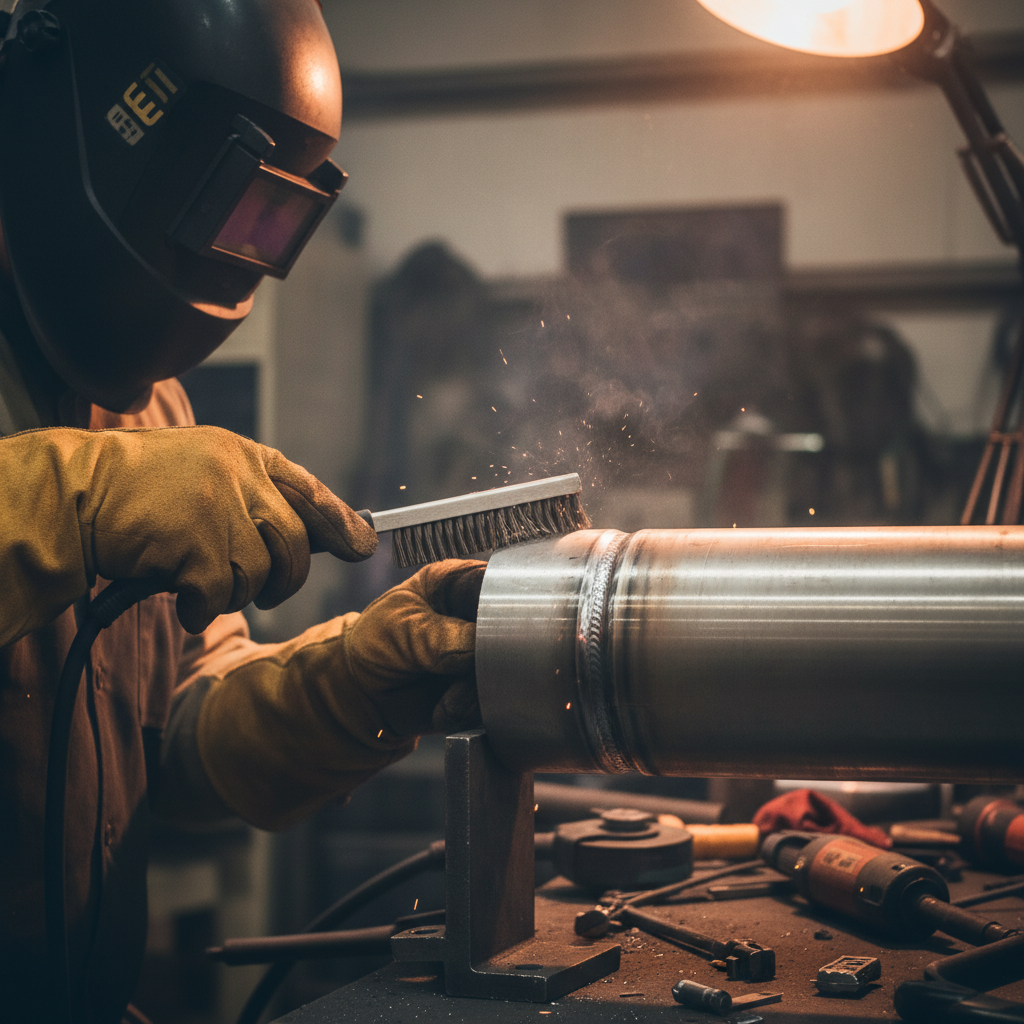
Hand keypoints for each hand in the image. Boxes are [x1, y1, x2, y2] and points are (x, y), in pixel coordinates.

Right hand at [1, 425, 376, 640]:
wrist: (77, 490)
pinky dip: (201, 609)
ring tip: (196, 585)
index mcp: (245, 456)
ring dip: (231, 594)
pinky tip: (180, 601)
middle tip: (266, 595)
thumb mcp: (203, 471)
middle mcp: (240, 476)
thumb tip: (311, 539)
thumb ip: (251, 496)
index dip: (339, 521)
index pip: (308, 489)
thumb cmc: (138, 488)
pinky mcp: (197, 542)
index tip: (362, 545)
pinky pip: (219, 595)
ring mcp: (220, 506)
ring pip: (257, 574)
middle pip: (294, 543)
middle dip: (285, 580)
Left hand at [195, 558, 486, 828]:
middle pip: (513, 629)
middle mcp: (476, 615)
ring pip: (506, 668)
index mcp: (460, 582)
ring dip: (478, 689)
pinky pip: (491, 699)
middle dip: (495, 656)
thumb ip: (445, 638)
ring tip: (447, 698)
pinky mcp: (478, 688)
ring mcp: (480, 653)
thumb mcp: (403, 630)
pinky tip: (444, 709)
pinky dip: (468, 709)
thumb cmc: (372, 645)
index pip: (503, 584)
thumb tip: (482, 649)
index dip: (512, 604)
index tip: (506, 629)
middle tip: (469, 671)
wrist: (355, 697)